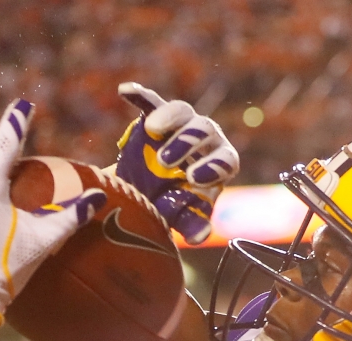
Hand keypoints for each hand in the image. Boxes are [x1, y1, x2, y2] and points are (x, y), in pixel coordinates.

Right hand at [115, 82, 238, 244]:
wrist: (149, 190)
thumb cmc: (174, 203)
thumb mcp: (182, 214)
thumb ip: (192, 222)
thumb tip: (199, 236)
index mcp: (220, 162)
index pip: (226, 159)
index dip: (214, 167)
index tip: (193, 178)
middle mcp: (206, 138)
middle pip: (205, 130)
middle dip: (187, 143)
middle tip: (165, 161)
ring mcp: (182, 124)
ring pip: (182, 111)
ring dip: (168, 119)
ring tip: (152, 131)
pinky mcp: (157, 114)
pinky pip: (151, 100)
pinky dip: (140, 95)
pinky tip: (125, 92)